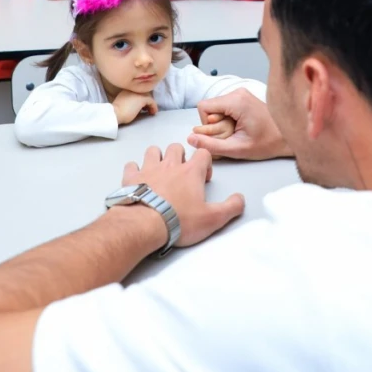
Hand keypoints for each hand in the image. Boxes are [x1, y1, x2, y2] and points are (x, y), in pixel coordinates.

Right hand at [112, 89, 158, 124]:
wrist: (115, 114)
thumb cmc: (117, 113)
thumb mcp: (124, 104)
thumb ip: (131, 102)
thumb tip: (140, 107)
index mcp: (126, 90)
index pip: (138, 92)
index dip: (141, 99)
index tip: (143, 107)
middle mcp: (133, 89)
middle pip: (144, 93)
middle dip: (147, 101)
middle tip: (147, 109)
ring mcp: (138, 93)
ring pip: (149, 96)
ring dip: (151, 104)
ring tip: (150, 112)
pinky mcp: (142, 98)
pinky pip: (152, 101)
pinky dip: (153, 107)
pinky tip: (152, 112)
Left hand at [122, 144, 244, 246]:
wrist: (144, 224)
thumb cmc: (179, 220)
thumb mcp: (212, 219)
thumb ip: (231, 207)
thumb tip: (240, 199)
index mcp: (191, 172)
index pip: (203, 153)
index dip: (206, 162)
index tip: (204, 178)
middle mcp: (170, 165)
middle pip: (176, 147)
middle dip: (180, 156)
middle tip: (181, 174)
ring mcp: (149, 169)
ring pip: (153, 150)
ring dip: (157, 157)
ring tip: (159, 172)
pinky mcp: (131, 178)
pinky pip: (131, 165)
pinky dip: (134, 170)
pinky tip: (137, 179)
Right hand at [188, 89, 292, 160]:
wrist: (288, 137)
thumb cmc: (267, 143)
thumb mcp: (236, 149)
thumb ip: (211, 145)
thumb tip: (190, 140)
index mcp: (236, 100)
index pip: (203, 107)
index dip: (206, 124)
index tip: (222, 134)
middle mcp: (237, 92)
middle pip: (209, 107)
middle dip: (215, 124)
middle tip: (233, 135)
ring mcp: (241, 92)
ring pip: (215, 107)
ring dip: (221, 122)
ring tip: (238, 132)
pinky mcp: (243, 96)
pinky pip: (224, 107)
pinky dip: (227, 119)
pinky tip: (241, 127)